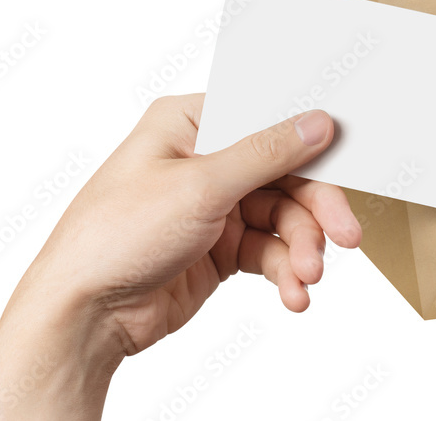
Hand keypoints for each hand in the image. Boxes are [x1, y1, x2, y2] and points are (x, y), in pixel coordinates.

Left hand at [0, 95, 361, 419]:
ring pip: (284, 217)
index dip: (312, 140)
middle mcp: (205, 158)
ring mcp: (215, 204)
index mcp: (190, 123)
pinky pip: (270, 251)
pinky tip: (292, 293)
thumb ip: (266, 153)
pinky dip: (285, 271)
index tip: (352, 157)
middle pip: (286, 173)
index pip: (268, 120)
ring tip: (306, 278)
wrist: (83, 315)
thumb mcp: (199, 186)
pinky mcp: (221, 246)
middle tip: (344, 236)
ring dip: (301, 249)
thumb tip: (316, 123)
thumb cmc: (113, 237)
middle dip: (315, 210)